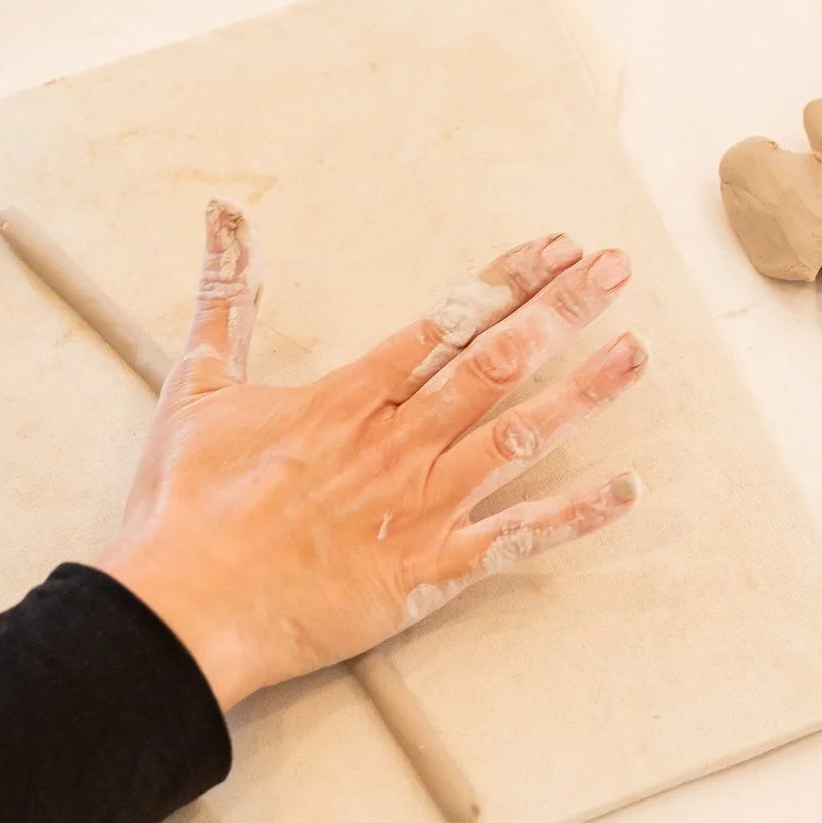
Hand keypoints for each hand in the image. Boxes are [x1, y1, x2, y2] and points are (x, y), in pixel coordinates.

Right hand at [98, 201, 650, 708]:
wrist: (184, 607)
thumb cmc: (185, 505)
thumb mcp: (198, 385)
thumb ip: (225, 298)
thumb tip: (225, 216)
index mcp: (348, 397)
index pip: (447, 319)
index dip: (509, 279)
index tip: (558, 248)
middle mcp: (395, 442)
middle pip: (496, 362)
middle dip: (562, 310)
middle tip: (615, 269)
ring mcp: (418, 507)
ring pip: (518, 436)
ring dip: (582, 393)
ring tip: (637, 353)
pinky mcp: (426, 572)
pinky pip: (515, 540)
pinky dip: (573, 515)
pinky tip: (626, 489)